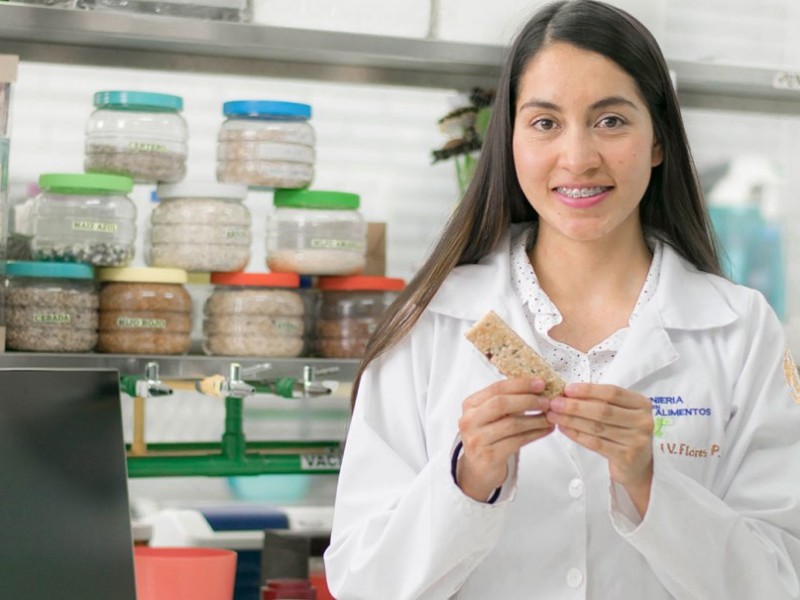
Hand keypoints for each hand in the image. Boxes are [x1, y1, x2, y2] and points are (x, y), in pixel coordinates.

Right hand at [457, 378, 553, 501]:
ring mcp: (477, 439)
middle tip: (547, 401)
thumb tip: (536, 387)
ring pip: (512, 424)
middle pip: (501, 404)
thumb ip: (507, 400)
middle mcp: (470, 420)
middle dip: (528, 400)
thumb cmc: (488, 437)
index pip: (496, 388)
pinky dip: (535, 434)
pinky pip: (517, 441)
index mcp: (470, 405)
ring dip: (535, 419)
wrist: (478, 468)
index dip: (520, 384)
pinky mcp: (489, 455)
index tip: (540, 384)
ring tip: (550, 417)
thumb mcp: (491, 415)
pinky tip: (544, 430)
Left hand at [545, 382, 653, 516]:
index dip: (588, 390)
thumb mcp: (620, 413)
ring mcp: (637, 440)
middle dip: (575, 406)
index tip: (567, 389)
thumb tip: (569, 393)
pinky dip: (577, 435)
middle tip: (554, 403)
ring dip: (571, 420)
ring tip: (553, 415)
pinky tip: (564, 429)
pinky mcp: (627, 457)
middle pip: (603, 410)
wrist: (638, 466)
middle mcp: (643, 421)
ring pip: (597, 427)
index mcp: (641, 404)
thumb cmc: (625, 434)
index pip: (612, 392)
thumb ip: (601, 402)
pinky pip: (596, 443)